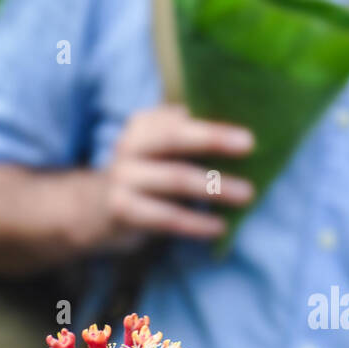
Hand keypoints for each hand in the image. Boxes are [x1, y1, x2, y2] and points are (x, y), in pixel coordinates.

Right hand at [92, 104, 253, 245]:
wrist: (98, 212)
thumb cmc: (148, 177)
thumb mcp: (162, 152)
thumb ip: (191, 138)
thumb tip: (249, 137)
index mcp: (144, 125)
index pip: (180, 119)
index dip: (214, 126)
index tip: (249, 137)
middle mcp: (129, 146)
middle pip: (173, 139)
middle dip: (213, 141)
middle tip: (250, 148)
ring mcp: (123, 178)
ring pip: (174, 178)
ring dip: (214, 186)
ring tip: (246, 195)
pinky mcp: (121, 210)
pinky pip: (165, 216)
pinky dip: (195, 223)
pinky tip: (219, 227)